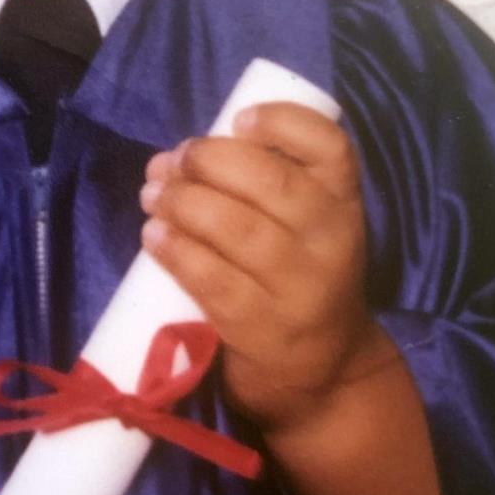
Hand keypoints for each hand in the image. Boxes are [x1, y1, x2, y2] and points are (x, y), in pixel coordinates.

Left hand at [139, 101, 391, 437]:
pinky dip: (176, 250)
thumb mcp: (306, 227)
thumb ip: (263, 186)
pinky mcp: (263, 326)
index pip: (329, 146)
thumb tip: (175, 157)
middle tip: (172, 163)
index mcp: (342, 202)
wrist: (324, 373)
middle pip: (270, 181)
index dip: (282, 122)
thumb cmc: (298, 278)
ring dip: (182, 203)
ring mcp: (300, 286)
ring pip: (235, 228)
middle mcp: (330, 239)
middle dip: (208, 161)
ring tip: (153, 196)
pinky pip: (212, 278)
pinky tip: (154, 236)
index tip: (238, 120)